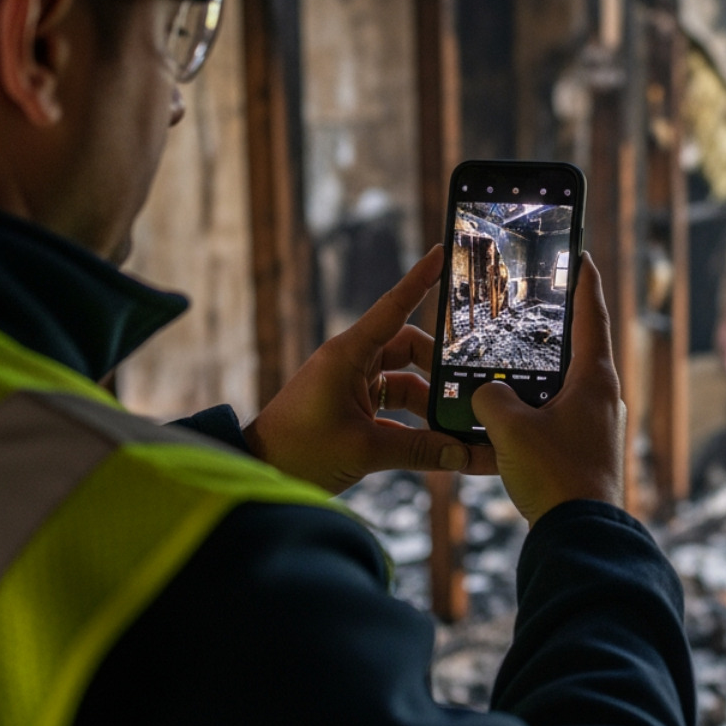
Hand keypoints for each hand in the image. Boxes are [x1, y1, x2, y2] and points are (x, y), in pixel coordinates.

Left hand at [246, 244, 497, 492]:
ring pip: (405, 381)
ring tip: (454, 428)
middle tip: (466, 391)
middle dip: (438, 369)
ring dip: (428, 403)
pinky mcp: (351, 410)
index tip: (442, 252)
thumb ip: (419, 450)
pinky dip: (414, 424)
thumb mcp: (364, 450)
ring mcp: (351, 386)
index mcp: (348, 354)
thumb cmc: (298, 451)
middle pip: (409, 348)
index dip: (420, 279)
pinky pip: (393, 407)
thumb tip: (463, 453)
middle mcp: (351, 362)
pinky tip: (435, 445)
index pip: (394, 307)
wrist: (259, 472)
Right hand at [471, 252, 624, 524]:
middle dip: (551, 333)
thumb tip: (484, 394)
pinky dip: (533, 415)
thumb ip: (490, 399)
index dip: (583, 282)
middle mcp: (604, 398)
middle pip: (577, 351)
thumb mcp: (510, 429)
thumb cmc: (555, 475)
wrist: (580, 536)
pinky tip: (506, 422)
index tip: (580, 254)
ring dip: (536, 380)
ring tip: (504, 370)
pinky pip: (557, 421)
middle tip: (530, 309)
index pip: (591, 316)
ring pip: (563, 390)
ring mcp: (598, 426)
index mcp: (596, 379)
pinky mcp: (587, 452)